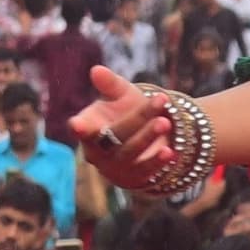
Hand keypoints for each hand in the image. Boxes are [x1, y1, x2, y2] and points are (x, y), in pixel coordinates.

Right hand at [72, 65, 182, 190]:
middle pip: (114, 135)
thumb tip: (96, 70)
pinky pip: (144, 171)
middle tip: (160, 100)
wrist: (144, 136)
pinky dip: (157, 162)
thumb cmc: (124, 110)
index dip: (79, 127)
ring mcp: (113, 167)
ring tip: (165, 122)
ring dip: (148, 137)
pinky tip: (171, 152)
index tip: (78, 126)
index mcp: (87, 127)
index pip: (80, 128)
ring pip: (129, 152)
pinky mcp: (132, 179)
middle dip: (138, 119)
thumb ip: (110, 84)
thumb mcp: (120, 94)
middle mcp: (96, 151)